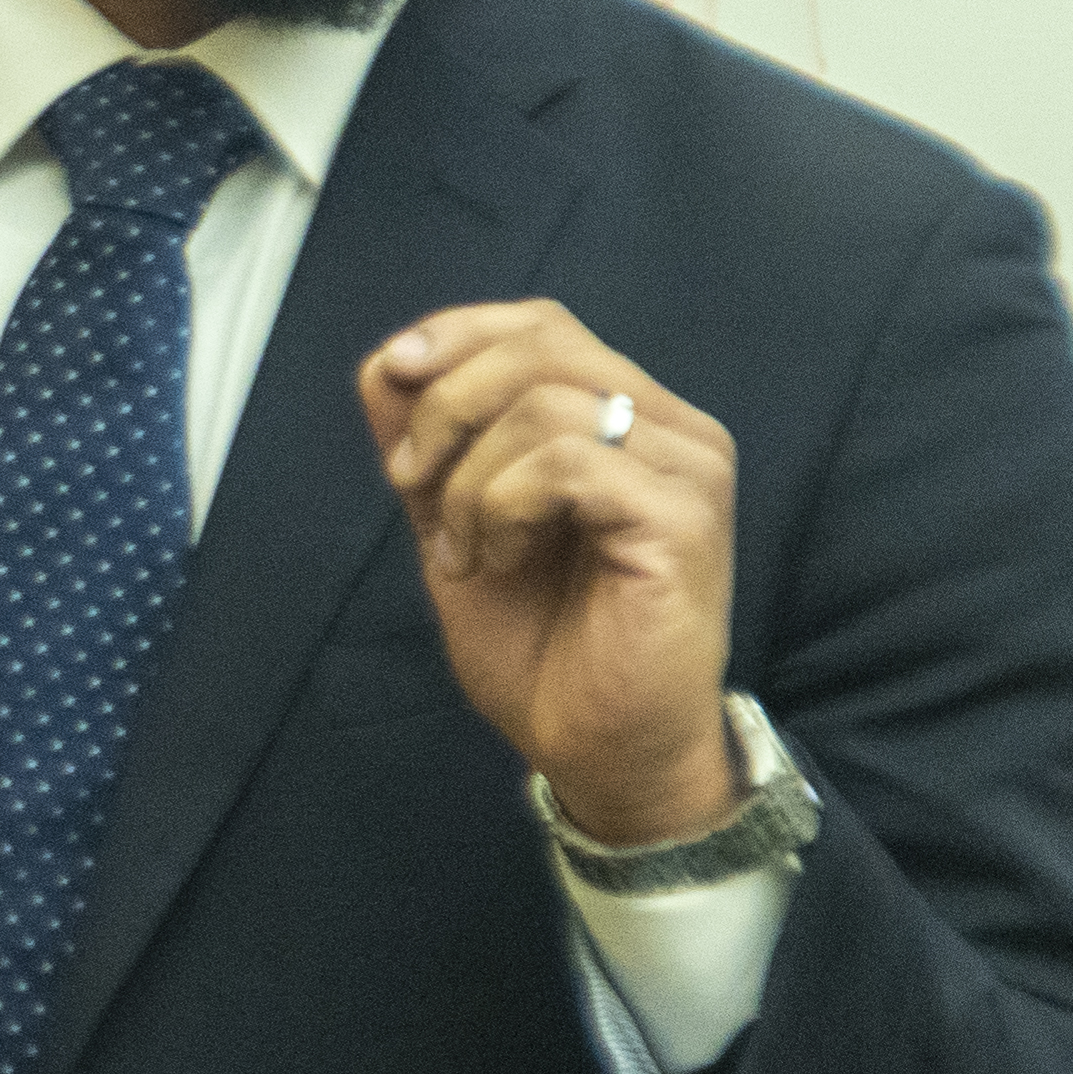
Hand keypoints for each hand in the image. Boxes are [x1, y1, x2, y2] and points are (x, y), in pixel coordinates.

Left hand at [360, 300, 738, 842]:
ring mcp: (688, 470)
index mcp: (629, 418)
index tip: (392, 375)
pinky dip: (503, 506)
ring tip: (464, 550)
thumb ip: (428, 445)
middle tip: (410, 483)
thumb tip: (384, 363)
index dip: (459, 333)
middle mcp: (673, 430)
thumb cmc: (544, 645)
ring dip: (470, 479)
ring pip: (547, 404)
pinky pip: (566, 462)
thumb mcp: (456, 524)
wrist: (595, 748)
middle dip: (447, 404)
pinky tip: (497, 559)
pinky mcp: (683, 518)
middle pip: (543, 344)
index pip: (544, 325)